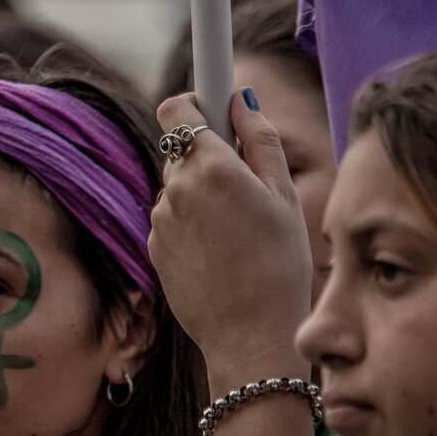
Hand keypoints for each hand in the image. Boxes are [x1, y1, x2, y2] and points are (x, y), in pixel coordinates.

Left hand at [148, 91, 312, 377]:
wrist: (249, 337)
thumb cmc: (279, 266)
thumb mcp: (283, 198)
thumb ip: (261, 141)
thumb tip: (240, 99)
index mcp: (210, 168)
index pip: (176, 107)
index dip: (195, 101)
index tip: (210, 102)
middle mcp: (175, 189)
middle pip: (181, 149)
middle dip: (208, 156)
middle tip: (245, 185)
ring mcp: (159, 220)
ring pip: (178, 188)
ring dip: (200, 195)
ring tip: (237, 231)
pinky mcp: (153, 248)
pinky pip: (172, 220)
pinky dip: (191, 225)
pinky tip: (220, 253)